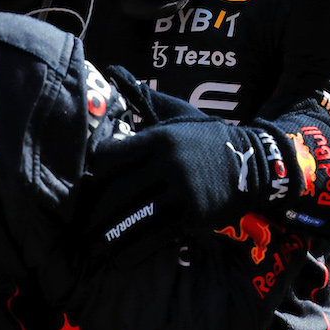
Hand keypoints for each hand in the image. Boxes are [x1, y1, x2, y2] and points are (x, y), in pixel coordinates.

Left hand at [75, 90, 277, 262]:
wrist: (253, 162)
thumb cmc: (205, 137)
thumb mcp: (176, 113)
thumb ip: (141, 99)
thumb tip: (111, 71)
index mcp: (157, 137)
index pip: (107, 159)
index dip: (91, 177)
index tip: (83, 190)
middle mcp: (167, 163)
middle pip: (114, 192)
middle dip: (92, 213)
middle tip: (76, 227)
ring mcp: (181, 191)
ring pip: (132, 218)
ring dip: (106, 237)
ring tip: (90, 247)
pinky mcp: (193, 215)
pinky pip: (156, 236)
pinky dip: (133, 250)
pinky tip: (118, 259)